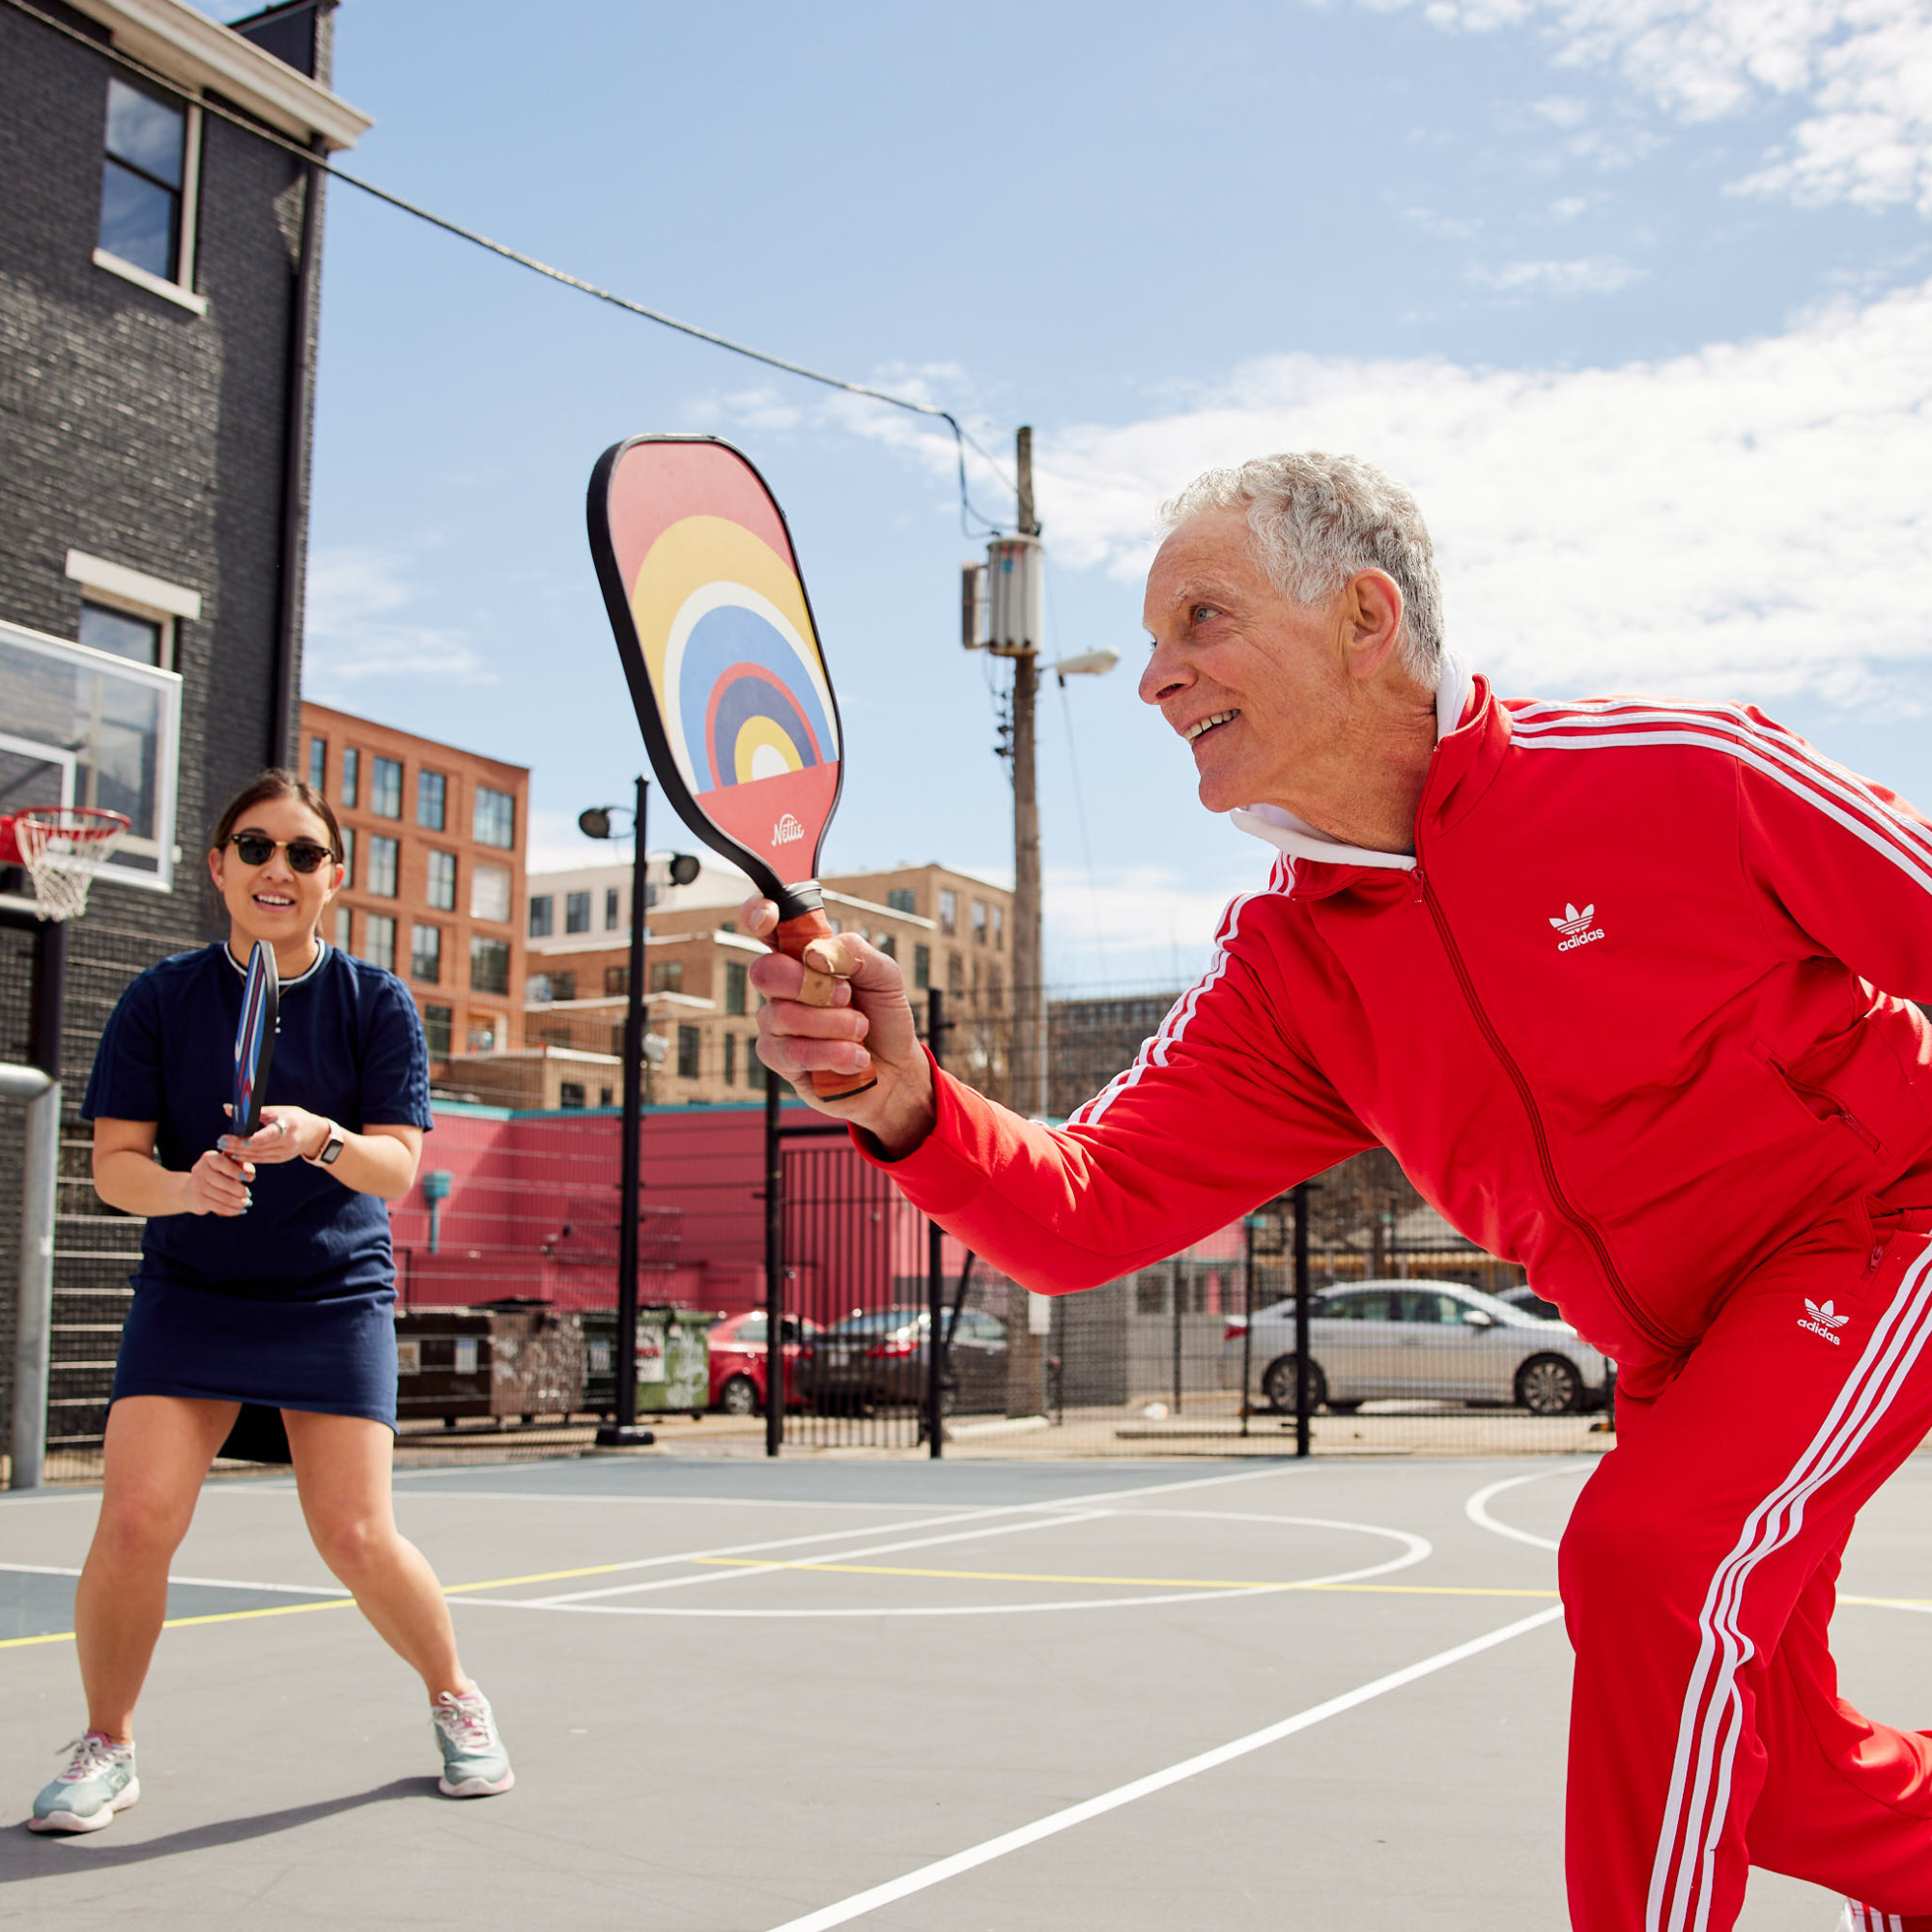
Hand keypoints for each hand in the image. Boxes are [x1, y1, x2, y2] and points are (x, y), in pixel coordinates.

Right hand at [184, 1146, 250, 1216]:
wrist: (192, 1190)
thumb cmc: (219, 1175)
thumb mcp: (230, 1166)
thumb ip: (242, 1167)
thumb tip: (250, 1176)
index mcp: (209, 1158)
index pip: (221, 1162)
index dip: (236, 1171)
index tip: (250, 1179)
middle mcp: (200, 1170)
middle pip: (224, 1183)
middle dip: (240, 1190)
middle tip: (248, 1194)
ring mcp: (197, 1186)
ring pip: (223, 1197)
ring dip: (239, 1202)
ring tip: (246, 1202)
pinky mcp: (198, 1200)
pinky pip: (219, 1207)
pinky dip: (233, 1210)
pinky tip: (241, 1210)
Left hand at [221, 1105, 326, 1165]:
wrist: (315, 1133)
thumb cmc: (294, 1117)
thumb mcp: (278, 1111)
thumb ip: (254, 1112)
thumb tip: (227, 1108)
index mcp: (289, 1125)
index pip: (268, 1134)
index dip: (250, 1139)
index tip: (234, 1138)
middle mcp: (289, 1141)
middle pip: (259, 1146)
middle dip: (237, 1145)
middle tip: (220, 1142)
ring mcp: (286, 1152)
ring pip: (258, 1155)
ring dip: (239, 1153)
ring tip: (223, 1148)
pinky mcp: (282, 1158)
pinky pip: (261, 1159)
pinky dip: (247, 1157)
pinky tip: (234, 1155)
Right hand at [743, 897, 936, 1155]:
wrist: (897, 1069)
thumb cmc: (883, 1016)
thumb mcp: (885, 976)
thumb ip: (854, 953)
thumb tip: (815, 952)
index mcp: (805, 956)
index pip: (768, 928)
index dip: (758, 914)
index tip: (767, 917)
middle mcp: (783, 987)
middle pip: (765, 971)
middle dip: (808, 982)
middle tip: (846, 995)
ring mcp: (777, 1024)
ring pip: (785, 1015)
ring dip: (835, 1024)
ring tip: (861, 1029)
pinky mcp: (780, 1060)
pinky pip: (793, 1052)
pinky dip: (834, 1053)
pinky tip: (855, 1058)